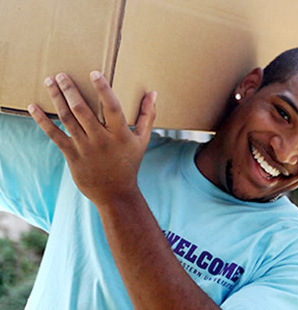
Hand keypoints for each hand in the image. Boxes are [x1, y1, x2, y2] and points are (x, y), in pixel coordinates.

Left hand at [28, 71, 156, 205]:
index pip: (112, 107)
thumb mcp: (142, 140)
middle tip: (62, 74)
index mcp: (120, 134)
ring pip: (67, 119)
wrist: (115, 193)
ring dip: (56, 98)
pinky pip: (54, 135)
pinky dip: (42, 120)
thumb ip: (148, 115)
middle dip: (70, 90)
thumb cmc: (130, 163)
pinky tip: (33, 107)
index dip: (103, 89)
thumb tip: (153, 93)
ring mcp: (85, 148)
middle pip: (83, 110)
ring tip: (49, 81)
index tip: (94, 73)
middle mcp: (101, 140)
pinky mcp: (72, 155)